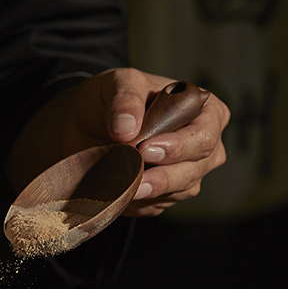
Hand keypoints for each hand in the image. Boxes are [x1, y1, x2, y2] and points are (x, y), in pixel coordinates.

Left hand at [6, 67, 229, 216]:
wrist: (82, 127)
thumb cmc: (110, 99)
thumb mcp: (115, 84)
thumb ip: (125, 99)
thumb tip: (128, 127)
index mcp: (204, 110)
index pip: (205, 134)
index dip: (180, 145)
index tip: (146, 149)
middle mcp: (201, 146)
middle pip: (196, 168)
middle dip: (165, 174)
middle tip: (133, 171)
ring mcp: (185, 174)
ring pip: (179, 191)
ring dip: (150, 191)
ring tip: (123, 184)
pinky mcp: (163, 197)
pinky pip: (157, 205)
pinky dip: (138, 201)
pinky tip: (119, 190)